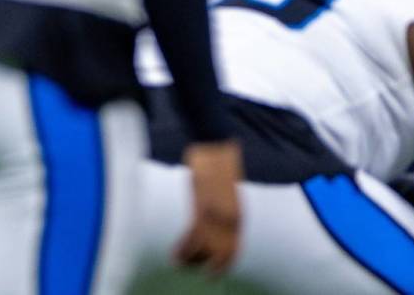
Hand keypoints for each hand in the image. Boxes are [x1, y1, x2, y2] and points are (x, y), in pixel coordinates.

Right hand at [174, 140, 241, 274]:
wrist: (214, 143)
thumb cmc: (218, 161)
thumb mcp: (225, 189)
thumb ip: (222, 207)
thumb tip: (214, 218)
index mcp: (238, 215)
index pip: (233, 249)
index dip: (222, 263)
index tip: (210, 270)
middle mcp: (230, 219)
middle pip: (220, 253)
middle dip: (206, 265)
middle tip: (191, 268)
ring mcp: (216, 214)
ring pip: (204, 248)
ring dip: (190, 259)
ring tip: (178, 263)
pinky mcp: (202, 207)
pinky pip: (193, 237)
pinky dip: (183, 249)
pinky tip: (175, 254)